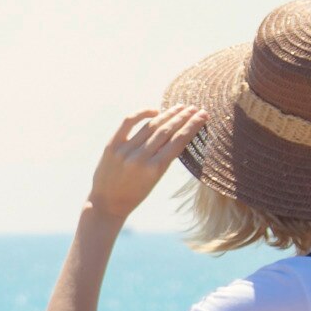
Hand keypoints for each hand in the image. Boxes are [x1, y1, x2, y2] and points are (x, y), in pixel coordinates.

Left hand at [86, 104, 209, 221]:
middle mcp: (141, 158)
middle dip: (183, 117)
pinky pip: (128, 122)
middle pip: (166, 131)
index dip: (192, 126)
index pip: (178, 141)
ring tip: (179, 107)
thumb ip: (164, 158)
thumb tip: (178, 132)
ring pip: (150, 126)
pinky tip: (154, 111)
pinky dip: (142, 113)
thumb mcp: (156, 179)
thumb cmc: (136, 193)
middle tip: (194, 108)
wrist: (107, 203)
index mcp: (155, 169)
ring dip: (167, 114)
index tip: (202, 116)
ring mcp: (125, 151)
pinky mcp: (112, 145)